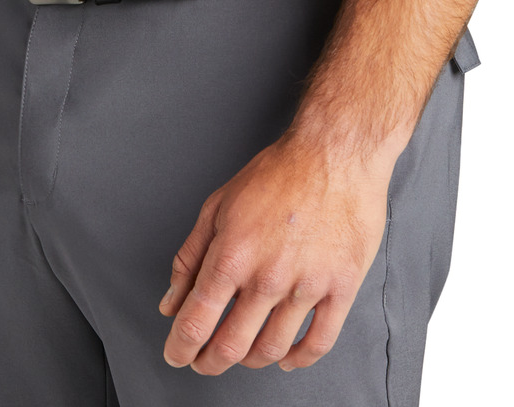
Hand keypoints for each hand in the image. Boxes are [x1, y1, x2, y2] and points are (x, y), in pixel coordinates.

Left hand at [157, 131, 392, 374]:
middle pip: (230, 346)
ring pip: (271, 350)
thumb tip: (172, 300)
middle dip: (209, 361)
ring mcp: (307, 286)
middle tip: (204, 360)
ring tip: (243, 353)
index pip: (196, 321)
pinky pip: (319, 343)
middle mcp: (268, 276)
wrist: (335, 152)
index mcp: (233, 254)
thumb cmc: (281, 172)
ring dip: (249, 361)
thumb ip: (191, 256)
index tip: (177, 353)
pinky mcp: (341, 288)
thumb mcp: (219, 205)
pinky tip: (287, 355)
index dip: (180, 347)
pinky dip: (298, 360)